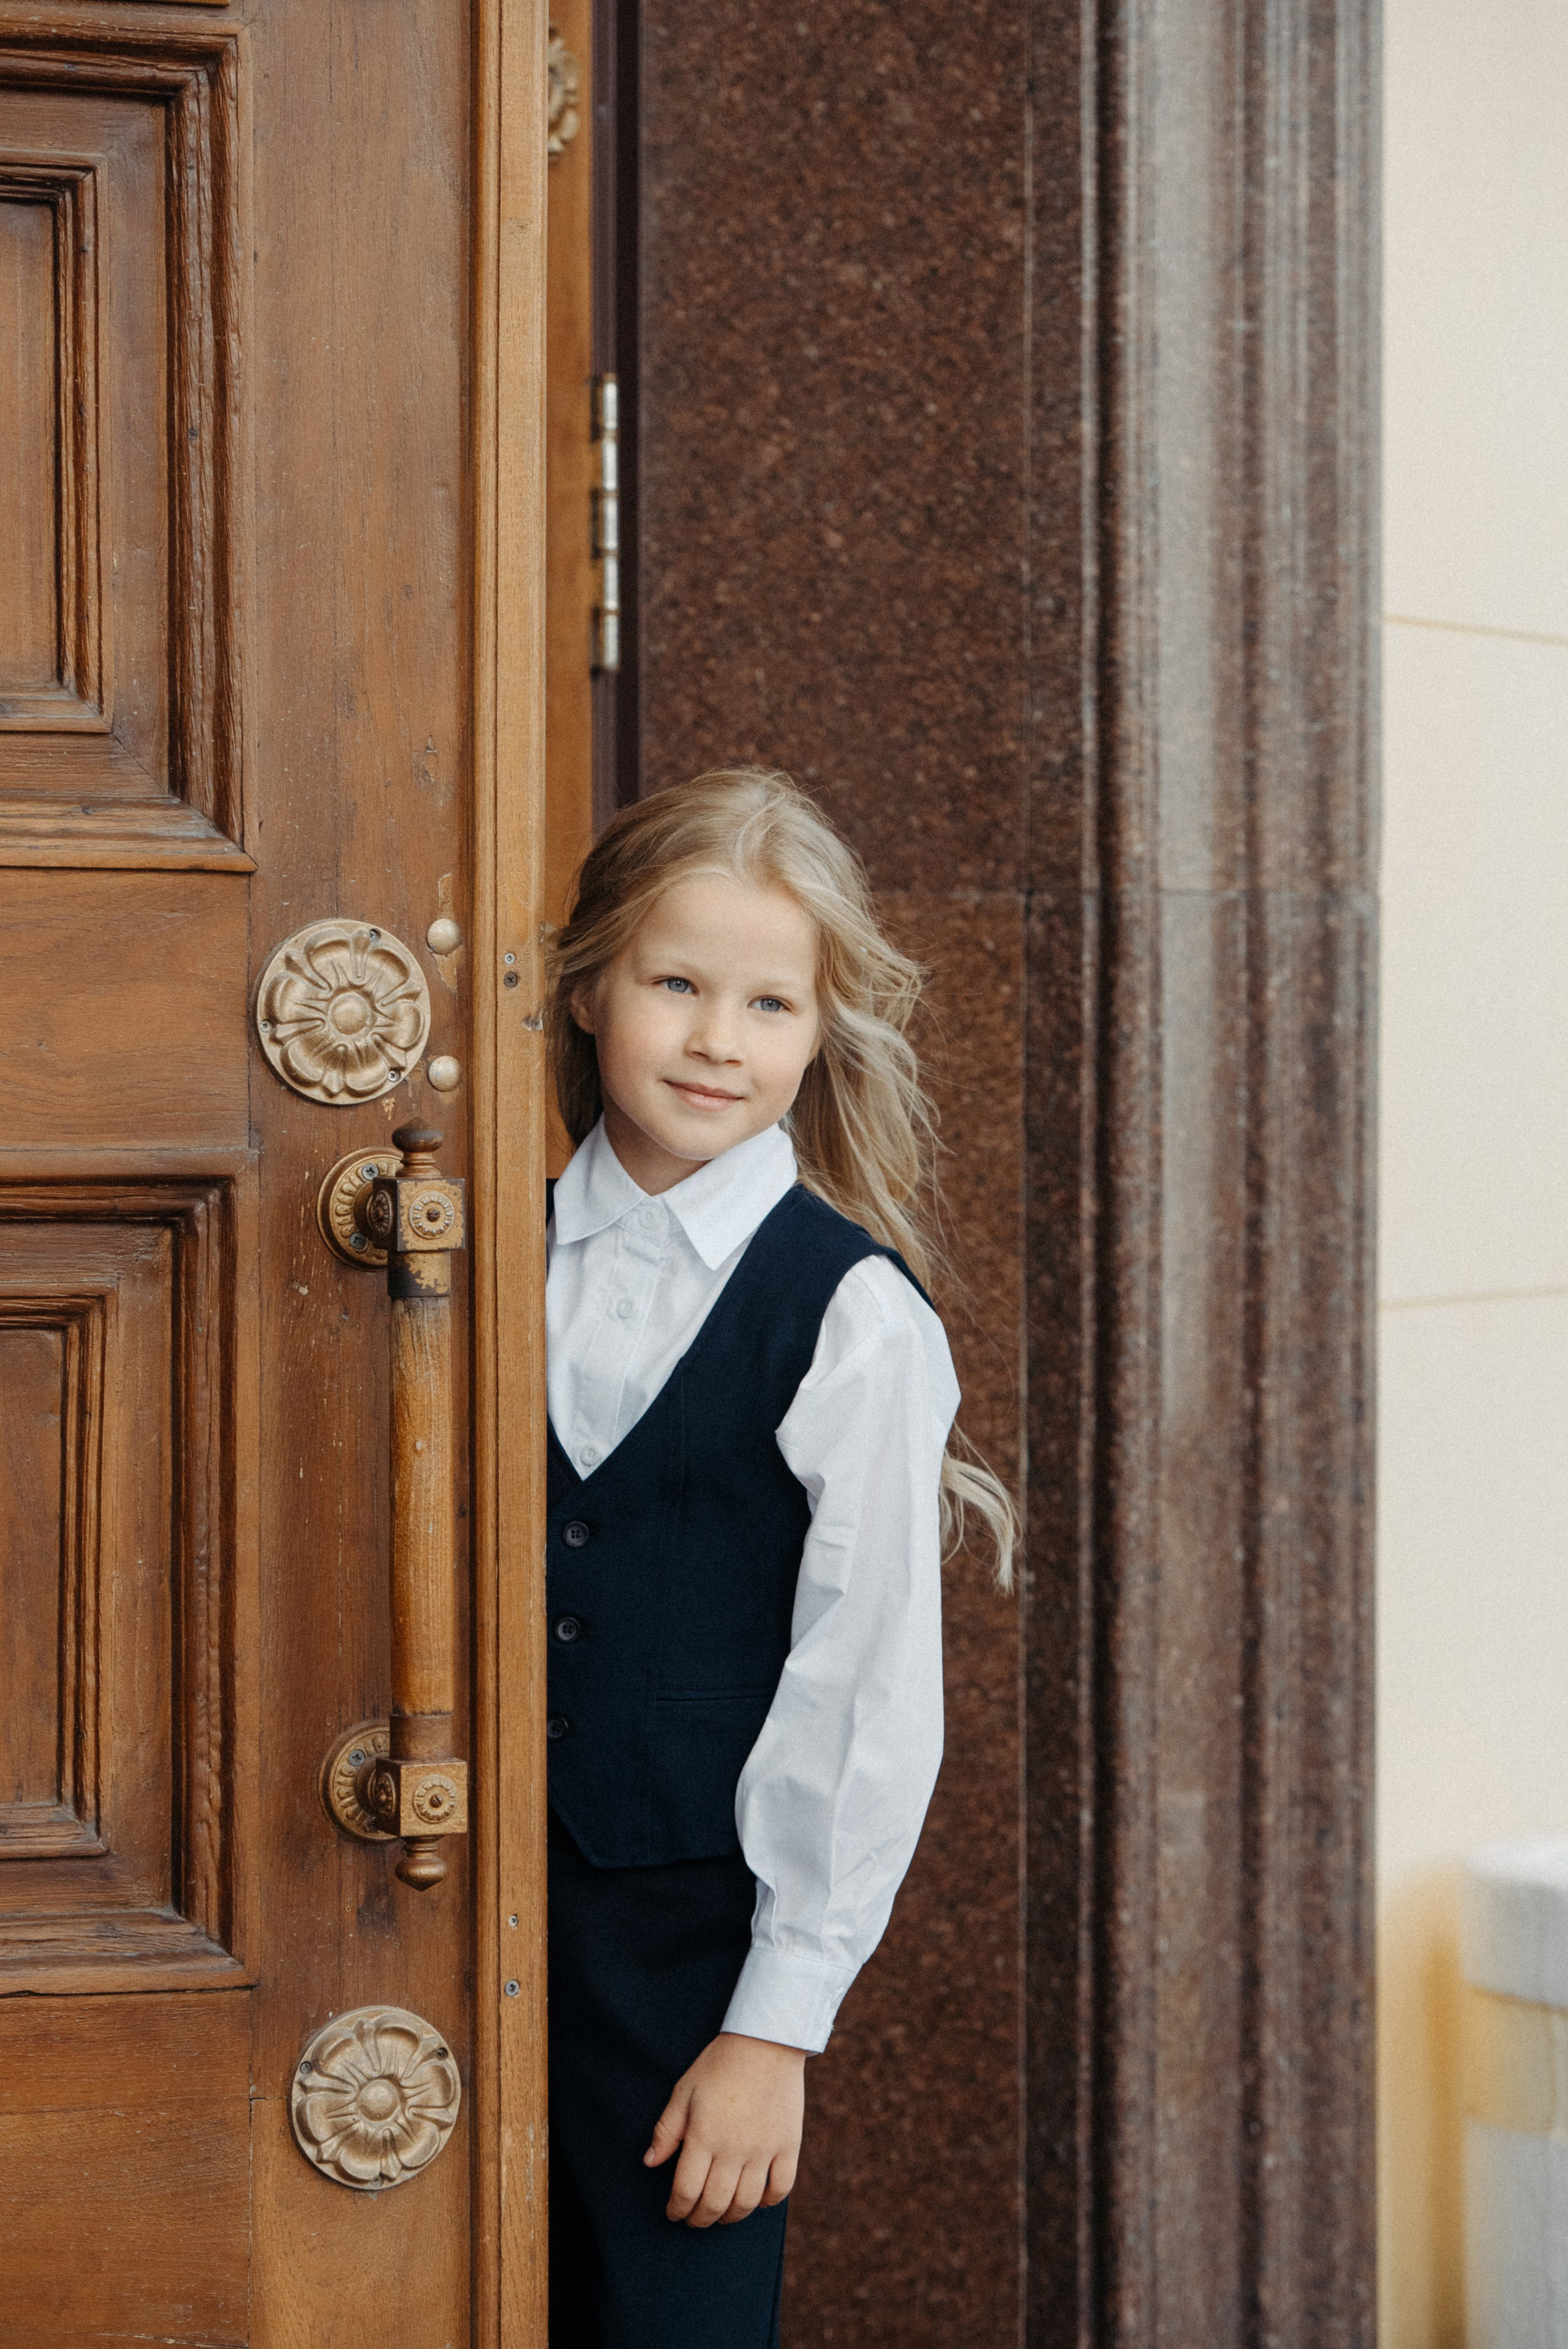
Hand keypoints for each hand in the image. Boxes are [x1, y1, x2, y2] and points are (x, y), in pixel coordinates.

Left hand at [643, 2031, 805, 2226]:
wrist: (766, 2041)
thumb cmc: (719, 2064)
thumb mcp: (684, 2091)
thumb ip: (667, 2130)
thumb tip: (650, 2163)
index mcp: (704, 2135)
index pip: (687, 2190)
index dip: (677, 2209)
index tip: (674, 2213)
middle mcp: (734, 2148)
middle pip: (715, 2203)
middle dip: (700, 2218)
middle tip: (694, 2219)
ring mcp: (764, 2149)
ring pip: (746, 2202)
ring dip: (731, 2216)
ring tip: (721, 2214)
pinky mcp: (789, 2144)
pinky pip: (781, 2188)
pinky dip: (767, 2201)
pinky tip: (756, 2200)